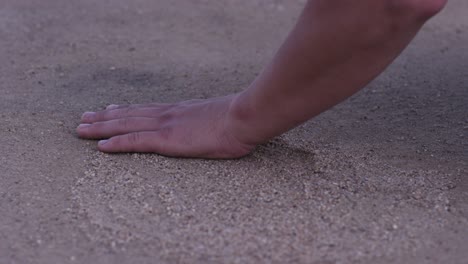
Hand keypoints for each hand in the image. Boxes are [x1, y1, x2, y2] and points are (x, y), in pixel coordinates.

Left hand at [77, 95, 254, 157]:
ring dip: (101, 127)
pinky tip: (100, 145)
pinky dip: (116, 142)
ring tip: (82, 128)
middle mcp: (167, 114)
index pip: (146, 109)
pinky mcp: (168, 139)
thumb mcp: (220, 117)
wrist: (244, 117)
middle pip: (128, 114)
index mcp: (179, 110)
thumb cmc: (239, 119)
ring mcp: (166, 125)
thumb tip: (210, 126)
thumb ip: (207, 121)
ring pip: (125, 125)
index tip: (109, 109)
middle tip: (84, 117)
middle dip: (104, 117)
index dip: (125, 110)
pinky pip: (135, 141)